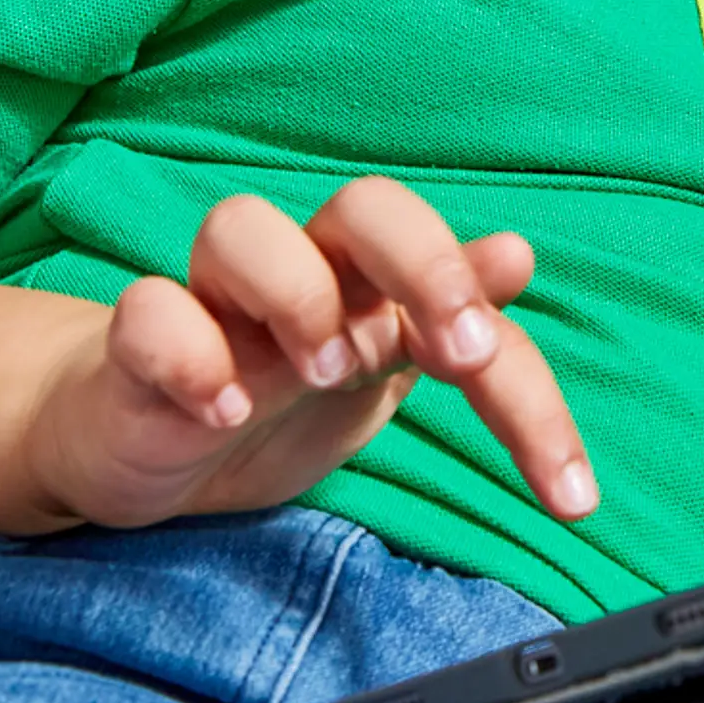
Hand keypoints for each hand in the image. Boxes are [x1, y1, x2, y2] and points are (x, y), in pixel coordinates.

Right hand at [24, 182, 593, 531]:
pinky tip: (220, 411)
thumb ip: (451, 327)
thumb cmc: (269, 388)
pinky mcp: (136, 342)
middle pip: (367, 205)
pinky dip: (187, 353)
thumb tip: (519, 253)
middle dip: (429, 265)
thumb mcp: (378, 367)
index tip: (571, 496)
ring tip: (321, 370)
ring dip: (298, 293)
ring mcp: (214, 301)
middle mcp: (302, 273)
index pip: (470, 292)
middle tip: (460, 351)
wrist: (133, 429)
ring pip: (242, 226)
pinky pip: (148, 309)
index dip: (529, 389)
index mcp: (373, 285)